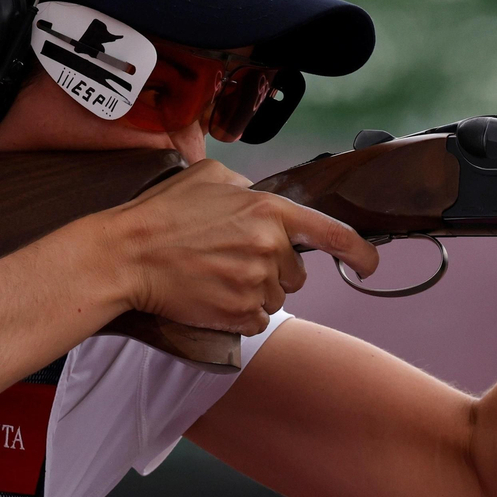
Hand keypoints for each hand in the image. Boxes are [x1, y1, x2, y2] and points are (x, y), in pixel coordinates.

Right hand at [107, 159, 379, 334]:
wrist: (127, 256)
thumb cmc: (162, 215)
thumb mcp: (209, 176)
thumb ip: (246, 184)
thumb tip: (256, 195)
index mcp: (269, 210)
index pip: (332, 234)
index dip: (359, 252)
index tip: (369, 264)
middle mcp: (270, 247)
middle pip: (297, 272)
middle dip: (273, 269)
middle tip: (231, 259)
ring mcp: (257, 283)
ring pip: (277, 296)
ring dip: (254, 291)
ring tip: (216, 275)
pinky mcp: (240, 313)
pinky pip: (258, 320)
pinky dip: (241, 313)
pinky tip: (213, 296)